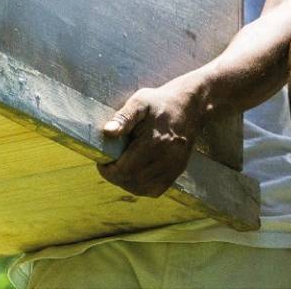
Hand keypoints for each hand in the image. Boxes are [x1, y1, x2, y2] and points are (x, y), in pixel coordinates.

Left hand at [97, 76, 203, 197]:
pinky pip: (156, 189)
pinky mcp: (178, 170)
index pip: (126, 170)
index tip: (102, 161)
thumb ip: (124, 117)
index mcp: (154, 142)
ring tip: (119, 169)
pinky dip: (142, 187)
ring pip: (143, 188)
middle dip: (115, 176)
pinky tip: (135, 175)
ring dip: (127, 183)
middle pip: (133, 181)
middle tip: (108, 165)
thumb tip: (108, 132)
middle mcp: (166, 158)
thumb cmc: (160, 102)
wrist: (188, 105)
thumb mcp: (139, 101)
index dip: (109, 171)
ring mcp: (173, 166)